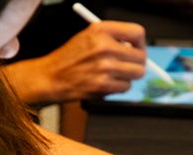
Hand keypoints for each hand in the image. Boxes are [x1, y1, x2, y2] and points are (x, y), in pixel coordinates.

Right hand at [2, 21, 146, 104]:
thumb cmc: (68, 58)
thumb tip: (137, 47)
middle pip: (141, 56)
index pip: (137, 33)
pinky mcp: (103, 85)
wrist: (51, 77)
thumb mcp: (88, 36)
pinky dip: (119, 87)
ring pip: (136, 73)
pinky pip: (126, 87)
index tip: (137, 49)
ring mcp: (105, 67)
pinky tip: (106, 83)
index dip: (140, 43)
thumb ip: (113, 38)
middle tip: (127, 65)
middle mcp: (105, 46)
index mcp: (102, 30)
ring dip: (128, 76)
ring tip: (113, 75)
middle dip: (136, 63)